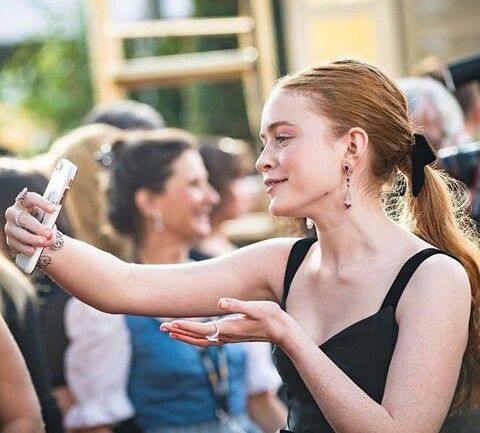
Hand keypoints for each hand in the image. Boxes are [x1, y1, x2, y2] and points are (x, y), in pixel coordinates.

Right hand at [4, 189, 55, 255]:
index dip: (41, 203)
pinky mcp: (9, 239)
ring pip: (18, 232)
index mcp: (25, 202)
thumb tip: (49, 236)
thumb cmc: (45, 221)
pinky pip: (15, 244)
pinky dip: (25, 248)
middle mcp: (14, 213)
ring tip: (44, 243)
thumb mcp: (49, 219)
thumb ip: (50, 223)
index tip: (53, 209)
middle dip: (37, 227)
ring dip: (32, 238)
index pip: (31, 198)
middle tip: (49, 234)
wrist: (41, 235)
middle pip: (23, 218)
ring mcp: (10, 226)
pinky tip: (33, 251)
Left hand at [160, 298, 292, 347]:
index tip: (169, 325)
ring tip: (171, 331)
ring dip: (185, 336)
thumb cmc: (270, 317)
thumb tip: (220, 302)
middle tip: (161, 328)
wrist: (282, 331)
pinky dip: (196, 337)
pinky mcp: (232, 336)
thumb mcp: (255, 308)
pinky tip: (192, 333)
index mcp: (229, 328)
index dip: (185, 327)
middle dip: (179, 333)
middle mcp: (226, 336)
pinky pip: (209, 339)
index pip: (201, 330)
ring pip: (201, 340)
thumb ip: (238, 305)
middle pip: (197, 338)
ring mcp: (229, 337)